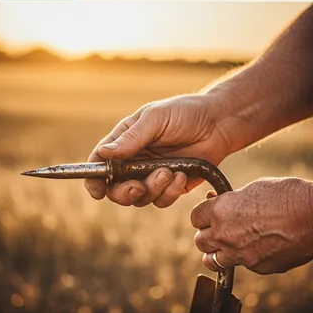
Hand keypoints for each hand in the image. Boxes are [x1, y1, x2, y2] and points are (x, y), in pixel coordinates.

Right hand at [85, 94, 236, 207]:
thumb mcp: (155, 119)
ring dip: (152, 189)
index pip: (99, 163)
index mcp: (124, 141)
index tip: (96, 190)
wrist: (219, 123)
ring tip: (170, 172)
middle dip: (125, 193)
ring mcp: (151, 175)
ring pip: (139, 198)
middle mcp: (134, 161)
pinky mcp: (171, 186)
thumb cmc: (185, 113)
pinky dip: (170, 192)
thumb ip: (131, 138)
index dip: (93, 179)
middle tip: (138, 188)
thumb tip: (103, 154)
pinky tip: (182, 175)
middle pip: (116, 189)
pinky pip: (162, 200)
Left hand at [190, 177, 312, 274]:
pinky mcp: (257, 267)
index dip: (203, 215)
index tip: (210, 214)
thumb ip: (232, 201)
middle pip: (200, 241)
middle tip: (218, 230)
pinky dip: (248, 258)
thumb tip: (219, 203)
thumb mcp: (254, 188)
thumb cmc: (288, 195)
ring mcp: (240, 255)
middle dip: (207, 235)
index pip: (195, 217)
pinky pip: (244, 265)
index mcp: (221, 211)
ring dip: (218, 253)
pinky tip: (263, 247)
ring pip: (213, 261)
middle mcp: (225, 236)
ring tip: (230, 245)